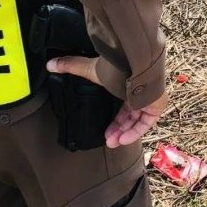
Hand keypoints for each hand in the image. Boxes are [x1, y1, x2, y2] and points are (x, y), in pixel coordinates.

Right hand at [46, 56, 168, 148]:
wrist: (135, 65)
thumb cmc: (115, 66)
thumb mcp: (90, 69)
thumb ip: (71, 66)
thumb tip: (50, 64)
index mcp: (128, 85)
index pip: (123, 108)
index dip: (115, 121)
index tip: (104, 132)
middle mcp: (140, 93)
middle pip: (130, 117)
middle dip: (117, 130)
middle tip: (107, 141)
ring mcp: (150, 100)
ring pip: (137, 121)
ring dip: (124, 133)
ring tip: (112, 143)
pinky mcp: (157, 105)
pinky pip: (146, 123)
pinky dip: (134, 132)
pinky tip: (123, 140)